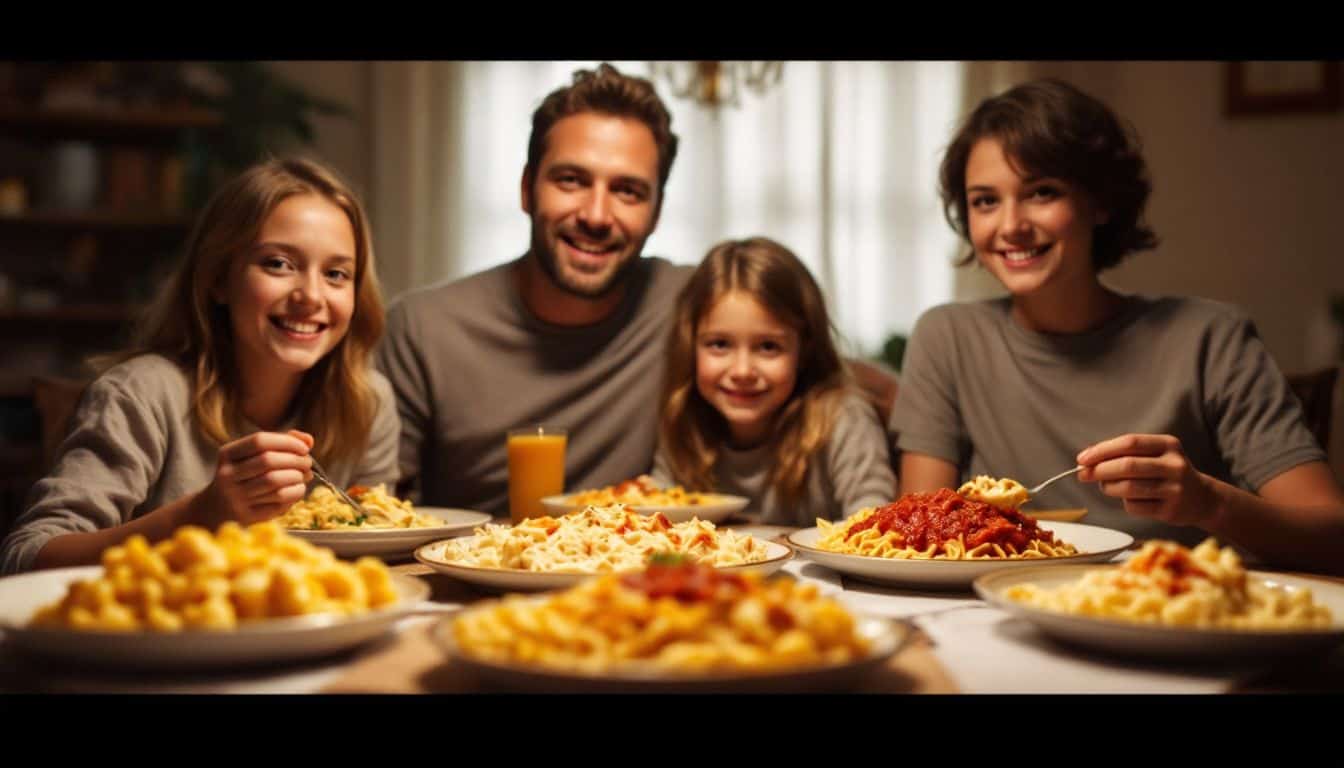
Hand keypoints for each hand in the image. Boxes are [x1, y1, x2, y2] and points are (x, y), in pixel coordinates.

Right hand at [195, 430, 314, 526]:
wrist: (217, 509)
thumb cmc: (243, 476)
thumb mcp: (253, 455)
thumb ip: (281, 442)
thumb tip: (308, 440)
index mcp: (227, 454)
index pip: (260, 441)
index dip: (287, 442)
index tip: (304, 448)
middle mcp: (228, 475)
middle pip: (268, 461)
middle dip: (295, 460)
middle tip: (307, 463)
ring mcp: (235, 497)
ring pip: (274, 482)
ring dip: (297, 477)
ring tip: (303, 476)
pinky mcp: (247, 515)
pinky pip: (278, 501)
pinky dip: (295, 493)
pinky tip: (298, 489)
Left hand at [1076, 434, 1219, 526]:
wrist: (1202, 498)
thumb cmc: (1166, 473)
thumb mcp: (1154, 455)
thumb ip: (1124, 454)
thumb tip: (1086, 460)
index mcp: (1168, 445)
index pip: (1129, 442)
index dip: (1102, 450)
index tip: (1082, 459)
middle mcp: (1174, 465)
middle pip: (1127, 466)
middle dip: (1099, 470)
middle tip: (1083, 475)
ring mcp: (1175, 489)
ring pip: (1128, 488)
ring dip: (1108, 488)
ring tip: (1106, 486)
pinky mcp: (1170, 510)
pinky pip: (1135, 507)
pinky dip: (1124, 503)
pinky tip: (1130, 499)